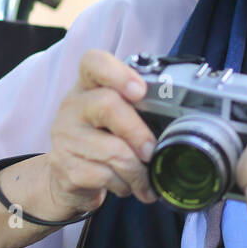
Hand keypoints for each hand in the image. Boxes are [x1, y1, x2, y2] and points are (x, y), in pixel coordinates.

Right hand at [41, 49, 158, 218]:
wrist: (66, 178)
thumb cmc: (102, 141)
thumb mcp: (117, 119)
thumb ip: (140, 110)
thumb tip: (182, 123)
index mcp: (88, 86)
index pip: (93, 62)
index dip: (118, 73)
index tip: (140, 91)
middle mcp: (72, 106)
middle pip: (107, 105)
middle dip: (138, 132)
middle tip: (152, 151)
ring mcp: (65, 136)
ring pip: (111, 150)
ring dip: (136, 171)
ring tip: (144, 179)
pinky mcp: (64, 166)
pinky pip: (104, 176)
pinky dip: (123, 185)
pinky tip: (124, 186)